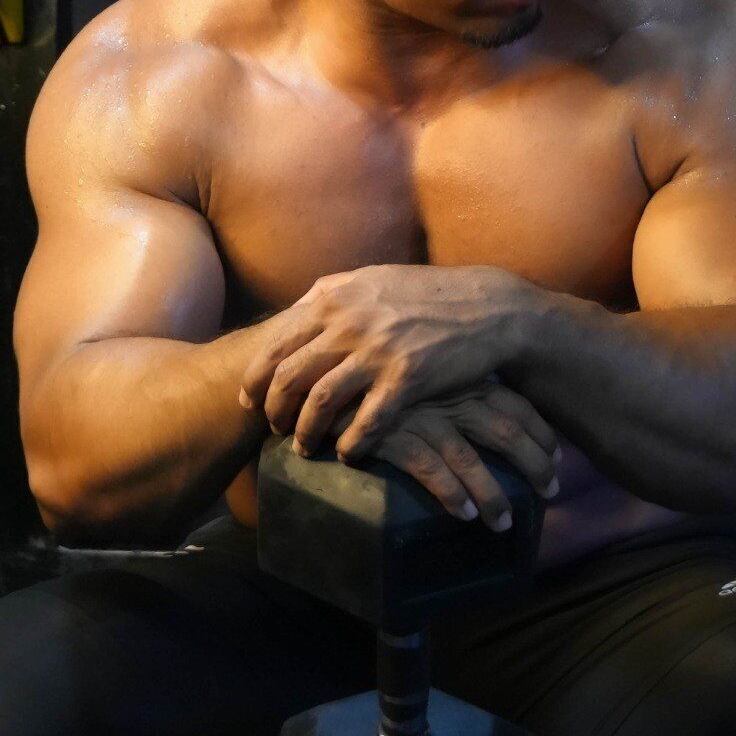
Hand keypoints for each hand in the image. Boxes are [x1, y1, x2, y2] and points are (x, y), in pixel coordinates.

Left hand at [238, 264, 525, 457]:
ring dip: (306, 433)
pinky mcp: (408, 378)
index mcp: (335, 298)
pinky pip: (367, 422)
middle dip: (273, 410)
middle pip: (289, 376)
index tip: (249, 401)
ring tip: (304, 449)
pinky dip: (351, 444)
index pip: (276, 343)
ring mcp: (378, 350)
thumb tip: (296, 309)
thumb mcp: (374, 280)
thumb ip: (333, 292)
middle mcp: (350, 322)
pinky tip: (348, 454)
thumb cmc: (427, 295)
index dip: (255, 379)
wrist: (486, 307)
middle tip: (274, 430)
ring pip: (320, 402)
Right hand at [351, 380, 561, 532]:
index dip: (540, 431)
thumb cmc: (375, 369)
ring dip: (493, 495)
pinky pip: (430, 469)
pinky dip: (452, 493)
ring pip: (471, 459)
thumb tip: (484, 407)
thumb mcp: (420, 368)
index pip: (514, 402)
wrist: (321, 366)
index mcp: (459, 375)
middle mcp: (447, 394)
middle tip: (551, 492)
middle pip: (506, 431)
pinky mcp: (391, 435)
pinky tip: (465, 514)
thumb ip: (451, 382)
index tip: (557, 456)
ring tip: (505, 523)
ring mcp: (421, 415)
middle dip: (534, 464)